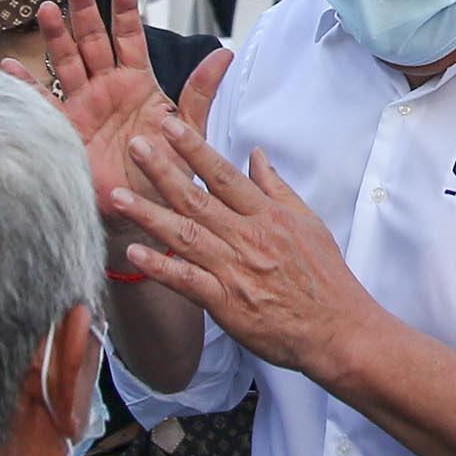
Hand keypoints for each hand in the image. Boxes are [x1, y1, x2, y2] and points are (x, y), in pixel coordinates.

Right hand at [27, 0, 225, 238]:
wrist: (143, 212)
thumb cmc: (166, 172)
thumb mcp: (188, 130)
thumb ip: (200, 92)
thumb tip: (224, 54)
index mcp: (136, 84)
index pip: (129, 38)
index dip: (125, 10)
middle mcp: (106, 89)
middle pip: (92, 40)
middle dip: (83, 9)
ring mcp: (82, 106)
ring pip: (67, 62)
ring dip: (56, 35)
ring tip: (46, 8)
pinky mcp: (65, 130)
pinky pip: (42, 105)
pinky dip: (24, 87)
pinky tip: (8, 68)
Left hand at [112, 116, 375, 382]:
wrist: (337, 330)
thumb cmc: (324, 278)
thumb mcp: (308, 222)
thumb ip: (276, 188)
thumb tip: (256, 155)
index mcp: (267, 215)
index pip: (224, 174)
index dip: (194, 148)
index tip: (168, 126)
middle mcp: (248, 238)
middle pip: (197, 198)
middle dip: (162, 170)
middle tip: (134, 146)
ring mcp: (235, 270)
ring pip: (184, 236)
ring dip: (148, 215)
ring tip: (117, 196)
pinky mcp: (226, 304)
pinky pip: (187, 281)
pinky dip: (160, 267)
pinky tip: (133, 253)